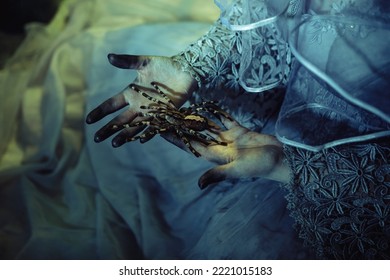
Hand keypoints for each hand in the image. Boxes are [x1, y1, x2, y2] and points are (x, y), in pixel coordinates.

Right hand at [86, 54, 197, 146]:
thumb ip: (127, 62)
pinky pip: (154, 126)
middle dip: (108, 128)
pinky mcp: (164, 115)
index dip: (100, 112)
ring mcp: (151, 111)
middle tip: (97, 139)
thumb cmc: (165, 66)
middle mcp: (138, 104)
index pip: (111, 104)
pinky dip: (148, 133)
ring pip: (134, 126)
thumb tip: (109, 57)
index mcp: (131, 93)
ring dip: (124, 134)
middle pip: (120, 119)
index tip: (88, 120)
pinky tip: (140, 140)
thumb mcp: (144, 62)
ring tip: (115, 144)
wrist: (186, 71)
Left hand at [164, 116, 290, 188]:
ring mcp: (230, 139)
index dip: (175, 138)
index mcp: (215, 155)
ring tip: (183, 108)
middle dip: (182, 126)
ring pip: (209, 126)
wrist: (281, 158)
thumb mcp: (237, 169)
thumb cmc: (260, 166)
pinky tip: (208, 105)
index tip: (161, 130)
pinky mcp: (240, 132)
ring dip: (196, 118)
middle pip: (196, 134)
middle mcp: (219, 147)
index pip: (190, 144)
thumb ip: (218, 174)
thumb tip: (199, 185)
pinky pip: (225, 120)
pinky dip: (217, 113)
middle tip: (169, 114)